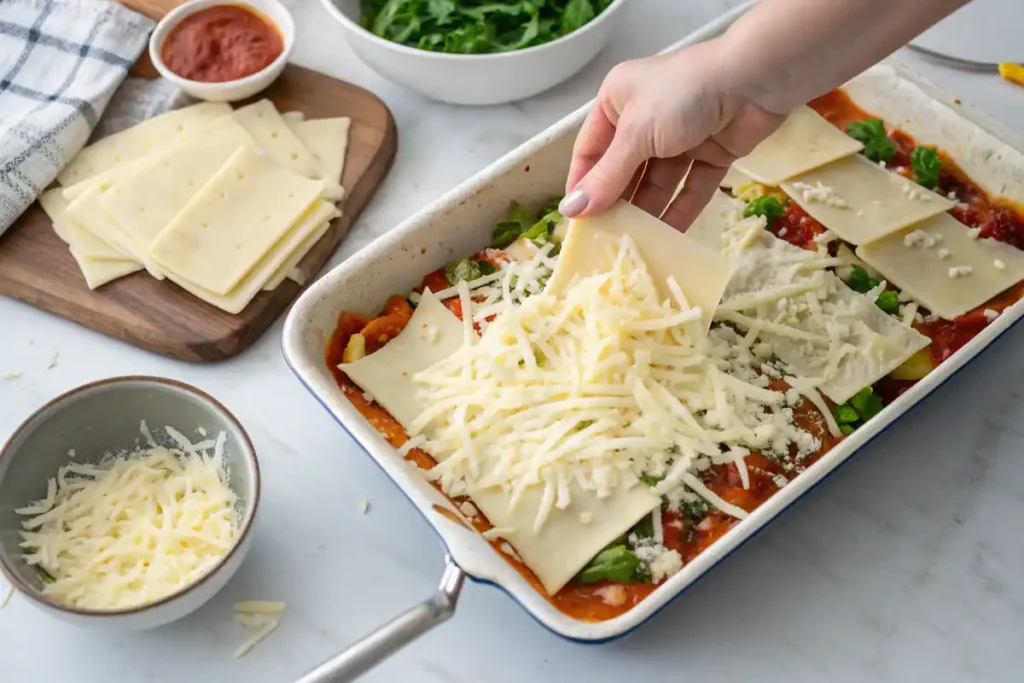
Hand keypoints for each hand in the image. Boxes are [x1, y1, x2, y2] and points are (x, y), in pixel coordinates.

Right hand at [559, 39, 784, 229]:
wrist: (753, 80)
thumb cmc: (682, 95)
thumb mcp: (635, 135)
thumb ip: (606, 177)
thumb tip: (572, 211)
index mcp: (617, 102)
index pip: (590, 150)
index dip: (583, 185)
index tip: (576, 221)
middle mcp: (644, 118)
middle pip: (624, 171)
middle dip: (616, 203)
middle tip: (604, 240)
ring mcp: (679, 137)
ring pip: (657, 183)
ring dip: (648, 212)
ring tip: (634, 246)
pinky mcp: (710, 152)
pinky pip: (690, 187)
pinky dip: (681, 210)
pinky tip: (668, 239)